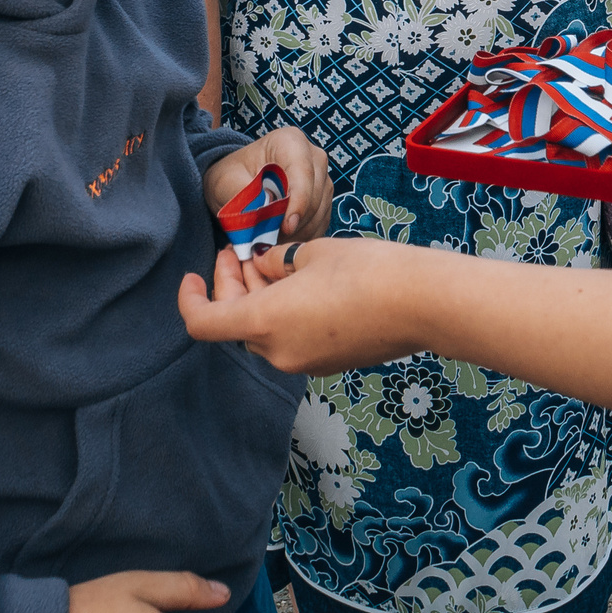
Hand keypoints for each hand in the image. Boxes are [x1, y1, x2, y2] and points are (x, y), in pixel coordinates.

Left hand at [178, 236, 429, 374]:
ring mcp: (304, 362)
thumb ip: (275, 261)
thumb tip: (262, 264)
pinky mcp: (328, 362)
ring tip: (274, 260)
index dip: (190, 298)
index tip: (192, 275)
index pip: (203, 323)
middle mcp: (278, 352)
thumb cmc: (366, 271)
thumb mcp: (311, 252)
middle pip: (235, 322)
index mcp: (265, 322)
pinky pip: (291, 339)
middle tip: (242, 250)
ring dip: (258, 298)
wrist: (421, 302)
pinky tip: (302, 282)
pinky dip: (284, 313)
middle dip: (232, 285)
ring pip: (264, 331)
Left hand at [202, 127, 332, 242]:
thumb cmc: (230, 178)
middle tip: (269, 240)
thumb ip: (246, 196)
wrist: (235, 184)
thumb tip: (266, 213)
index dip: (298, 202)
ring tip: (270, 239)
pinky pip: (321, 223)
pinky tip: (281, 239)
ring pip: (319, 213)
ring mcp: (322, 178)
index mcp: (290, 141)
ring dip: (297, 232)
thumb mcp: (226, 183)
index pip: (303, 173)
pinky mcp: (324, 199)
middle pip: (314, 196)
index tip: (285, 227)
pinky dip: (303, 236)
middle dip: (294, 222)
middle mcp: (313, 156)